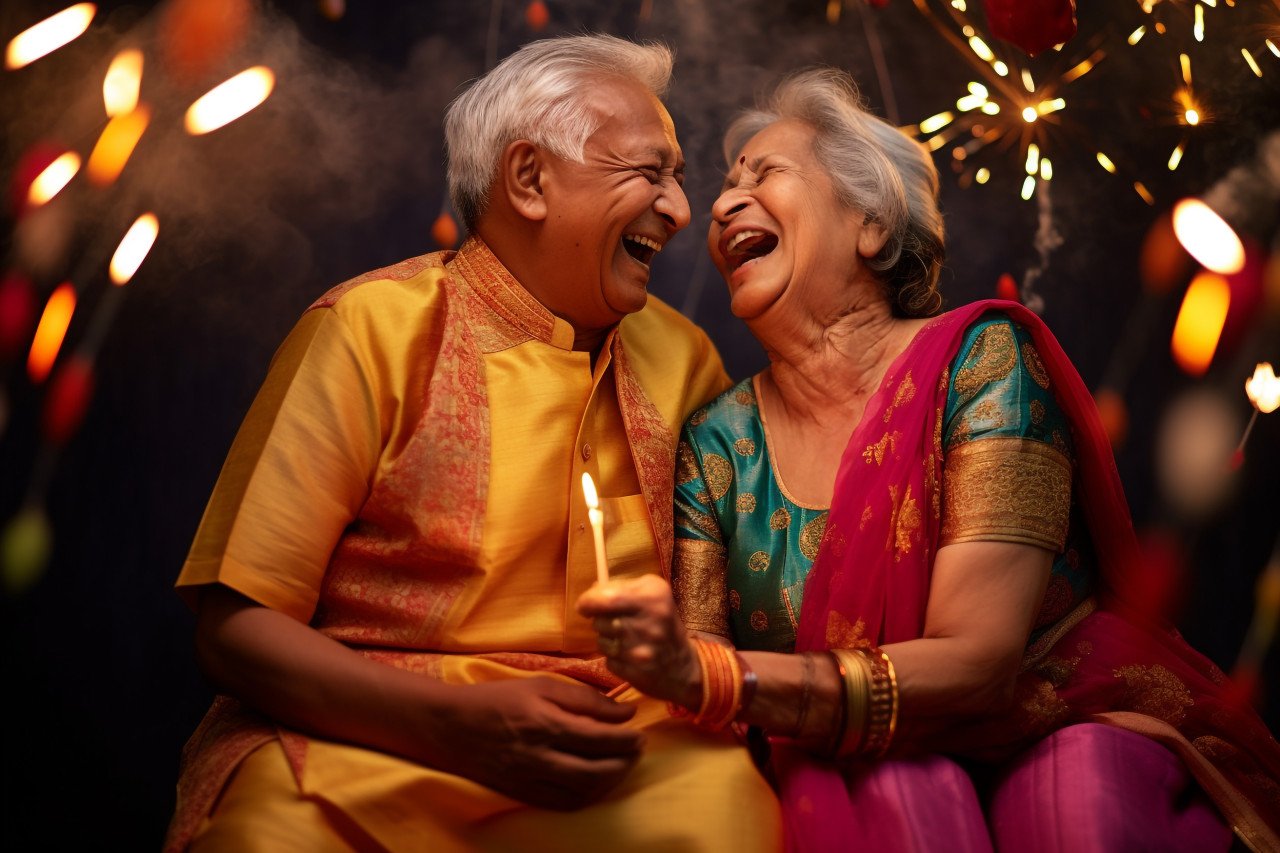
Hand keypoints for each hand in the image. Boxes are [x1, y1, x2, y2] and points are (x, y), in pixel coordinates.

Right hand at [422, 676, 643, 809]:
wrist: (450, 727)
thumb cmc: (499, 699)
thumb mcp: (541, 685)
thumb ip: (585, 698)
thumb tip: (624, 712)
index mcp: (544, 724)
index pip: (598, 738)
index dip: (626, 739)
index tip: (640, 732)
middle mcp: (538, 757)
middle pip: (595, 771)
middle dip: (624, 763)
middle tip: (637, 751)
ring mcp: (530, 781)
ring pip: (583, 793)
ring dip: (610, 782)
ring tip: (621, 764)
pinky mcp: (523, 795)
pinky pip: (564, 804)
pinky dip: (588, 795)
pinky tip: (596, 780)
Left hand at [576, 575, 700, 708]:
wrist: (682, 665)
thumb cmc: (661, 622)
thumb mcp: (652, 593)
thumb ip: (622, 587)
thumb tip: (592, 591)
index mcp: (654, 597)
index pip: (606, 597)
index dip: (588, 601)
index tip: (585, 605)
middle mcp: (649, 623)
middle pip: (599, 620)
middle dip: (600, 621)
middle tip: (613, 622)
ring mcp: (641, 650)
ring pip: (601, 642)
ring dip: (607, 641)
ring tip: (626, 640)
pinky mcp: (634, 671)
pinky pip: (608, 661)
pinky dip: (614, 658)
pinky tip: (630, 656)